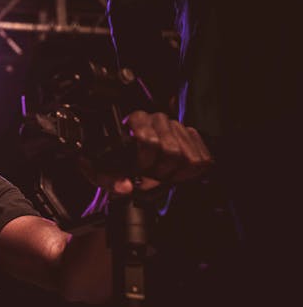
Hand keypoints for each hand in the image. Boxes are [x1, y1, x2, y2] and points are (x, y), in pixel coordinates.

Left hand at [80, 110, 212, 194]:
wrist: (125, 157)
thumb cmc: (114, 161)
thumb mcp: (102, 171)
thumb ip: (109, 179)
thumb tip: (125, 187)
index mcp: (136, 120)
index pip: (149, 141)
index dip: (145, 162)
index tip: (138, 173)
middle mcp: (158, 120)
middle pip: (172, 151)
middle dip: (161, 172)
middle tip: (150, 179)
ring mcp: (178, 128)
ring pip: (190, 157)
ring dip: (175, 174)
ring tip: (160, 177)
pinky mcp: (193, 139)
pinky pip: (203, 160)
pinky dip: (190, 173)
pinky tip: (175, 174)